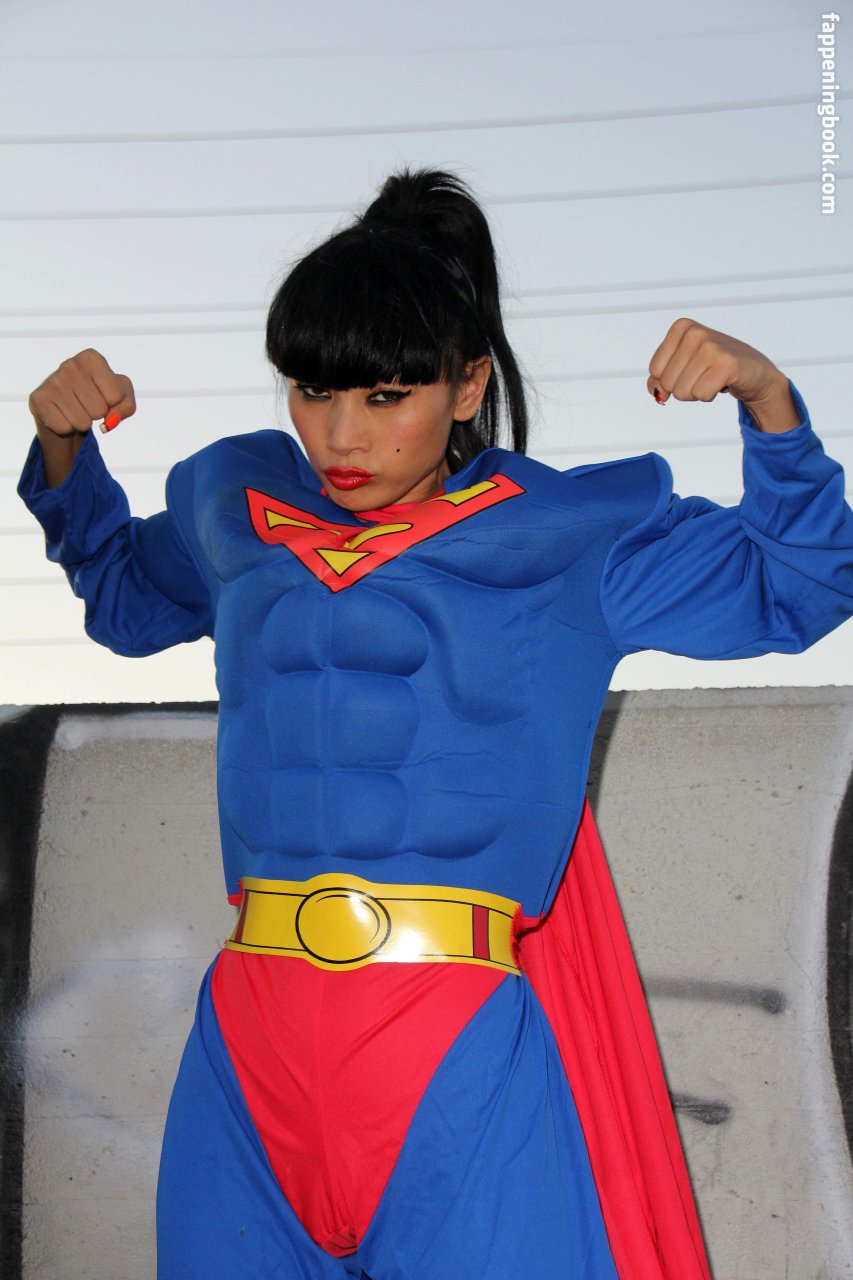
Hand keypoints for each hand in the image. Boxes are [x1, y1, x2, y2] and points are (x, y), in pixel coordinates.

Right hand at [29, 348, 135, 439]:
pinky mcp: (38, 399)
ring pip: (83, 422)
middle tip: (86, 404)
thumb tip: (109, 422)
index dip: (113, 402)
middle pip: (100, 410)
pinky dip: (66, 428)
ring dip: (82, 422)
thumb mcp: (121, 396)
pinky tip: (61, 414)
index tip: (102, 394)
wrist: (64, 404)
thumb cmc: (98, 396)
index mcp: (91, 358)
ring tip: (75, 409)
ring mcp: (52, 381)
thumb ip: (127, 406)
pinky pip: (64, 428)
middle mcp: (69, 364)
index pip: (116, 396)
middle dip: (97, 414)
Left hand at [646, 318, 797, 431]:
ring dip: (697, 393)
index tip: (691, 369)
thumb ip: (659, 379)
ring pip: (682, 392)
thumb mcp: (681, 367)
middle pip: (667, 383)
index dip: (670, 379)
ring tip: (714, 378)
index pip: (655, 371)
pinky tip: (723, 382)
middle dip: (685, 387)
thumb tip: (657, 392)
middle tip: (705, 375)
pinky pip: (700, 395)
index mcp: (682, 327)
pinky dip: (709, 396)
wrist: (754, 373)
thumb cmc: (713, 369)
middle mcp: (695, 332)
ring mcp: (711, 346)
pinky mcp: (727, 363)